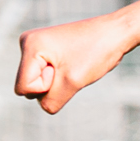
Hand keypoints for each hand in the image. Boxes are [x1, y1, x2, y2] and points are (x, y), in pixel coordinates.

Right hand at [14, 13, 131, 114]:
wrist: (115, 33)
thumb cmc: (96, 52)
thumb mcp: (72, 82)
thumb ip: (52, 101)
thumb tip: (45, 107)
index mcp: (29, 45)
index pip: (23, 88)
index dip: (45, 87)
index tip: (64, 69)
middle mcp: (28, 43)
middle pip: (28, 87)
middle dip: (51, 85)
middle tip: (71, 66)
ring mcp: (37, 47)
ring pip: (39, 84)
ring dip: (58, 82)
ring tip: (74, 64)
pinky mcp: (47, 52)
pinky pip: (48, 78)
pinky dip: (62, 78)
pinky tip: (74, 64)